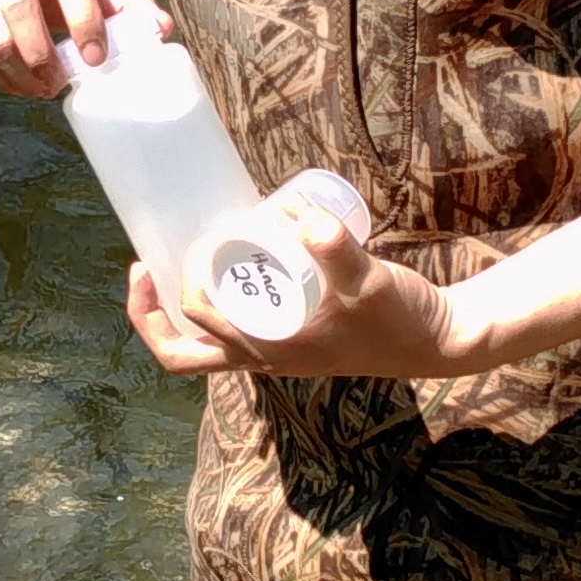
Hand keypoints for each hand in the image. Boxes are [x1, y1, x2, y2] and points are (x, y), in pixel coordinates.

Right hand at [0, 0, 168, 99]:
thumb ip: (122, 2)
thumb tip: (162, 29)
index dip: (85, 19)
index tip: (96, 57)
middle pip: (20, 9)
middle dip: (44, 55)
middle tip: (61, 82)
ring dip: (22, 74)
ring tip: (42, 87)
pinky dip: (1, 78)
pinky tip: (21, 84)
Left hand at [126, 210, 469, 380]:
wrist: (438, 340)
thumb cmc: (402, 318)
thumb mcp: (370, 281)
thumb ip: (340, 252)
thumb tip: (306, 222)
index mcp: (270, 352)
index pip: (194, 334)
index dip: (174, 295)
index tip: (190, 249)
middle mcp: (264, 358)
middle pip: (182, 356)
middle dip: (150, 317)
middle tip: (142, 266)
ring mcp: (276, 352)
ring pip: (205, 347)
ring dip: (178, 313)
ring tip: (177, 261)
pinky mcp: (293, 338)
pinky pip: (235, 330)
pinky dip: (218, 304)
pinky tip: (231, 262)